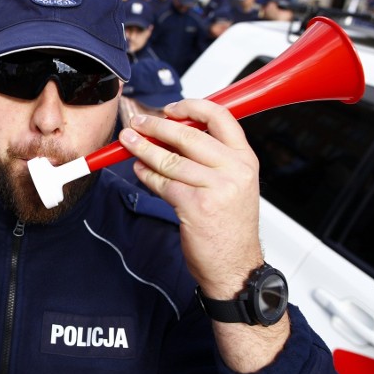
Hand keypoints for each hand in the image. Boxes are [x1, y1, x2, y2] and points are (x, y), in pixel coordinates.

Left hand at [118, 99, 262, 297]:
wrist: (235, 266)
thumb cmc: (230, 226)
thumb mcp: (231, 184)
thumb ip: (209, 157)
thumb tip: (170, 133)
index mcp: (244, 159)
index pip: (220, 117)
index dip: (191, 107)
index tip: (169, 109)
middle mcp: (234, 170)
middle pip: (188, 134)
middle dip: (155, 126)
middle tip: (137, 123)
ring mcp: (216, 188)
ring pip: (169, 159)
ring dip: (143, 149)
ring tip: (128, 143)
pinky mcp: (195, 206)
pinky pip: (162, 182)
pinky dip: (146, 175)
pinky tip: (139, 171)